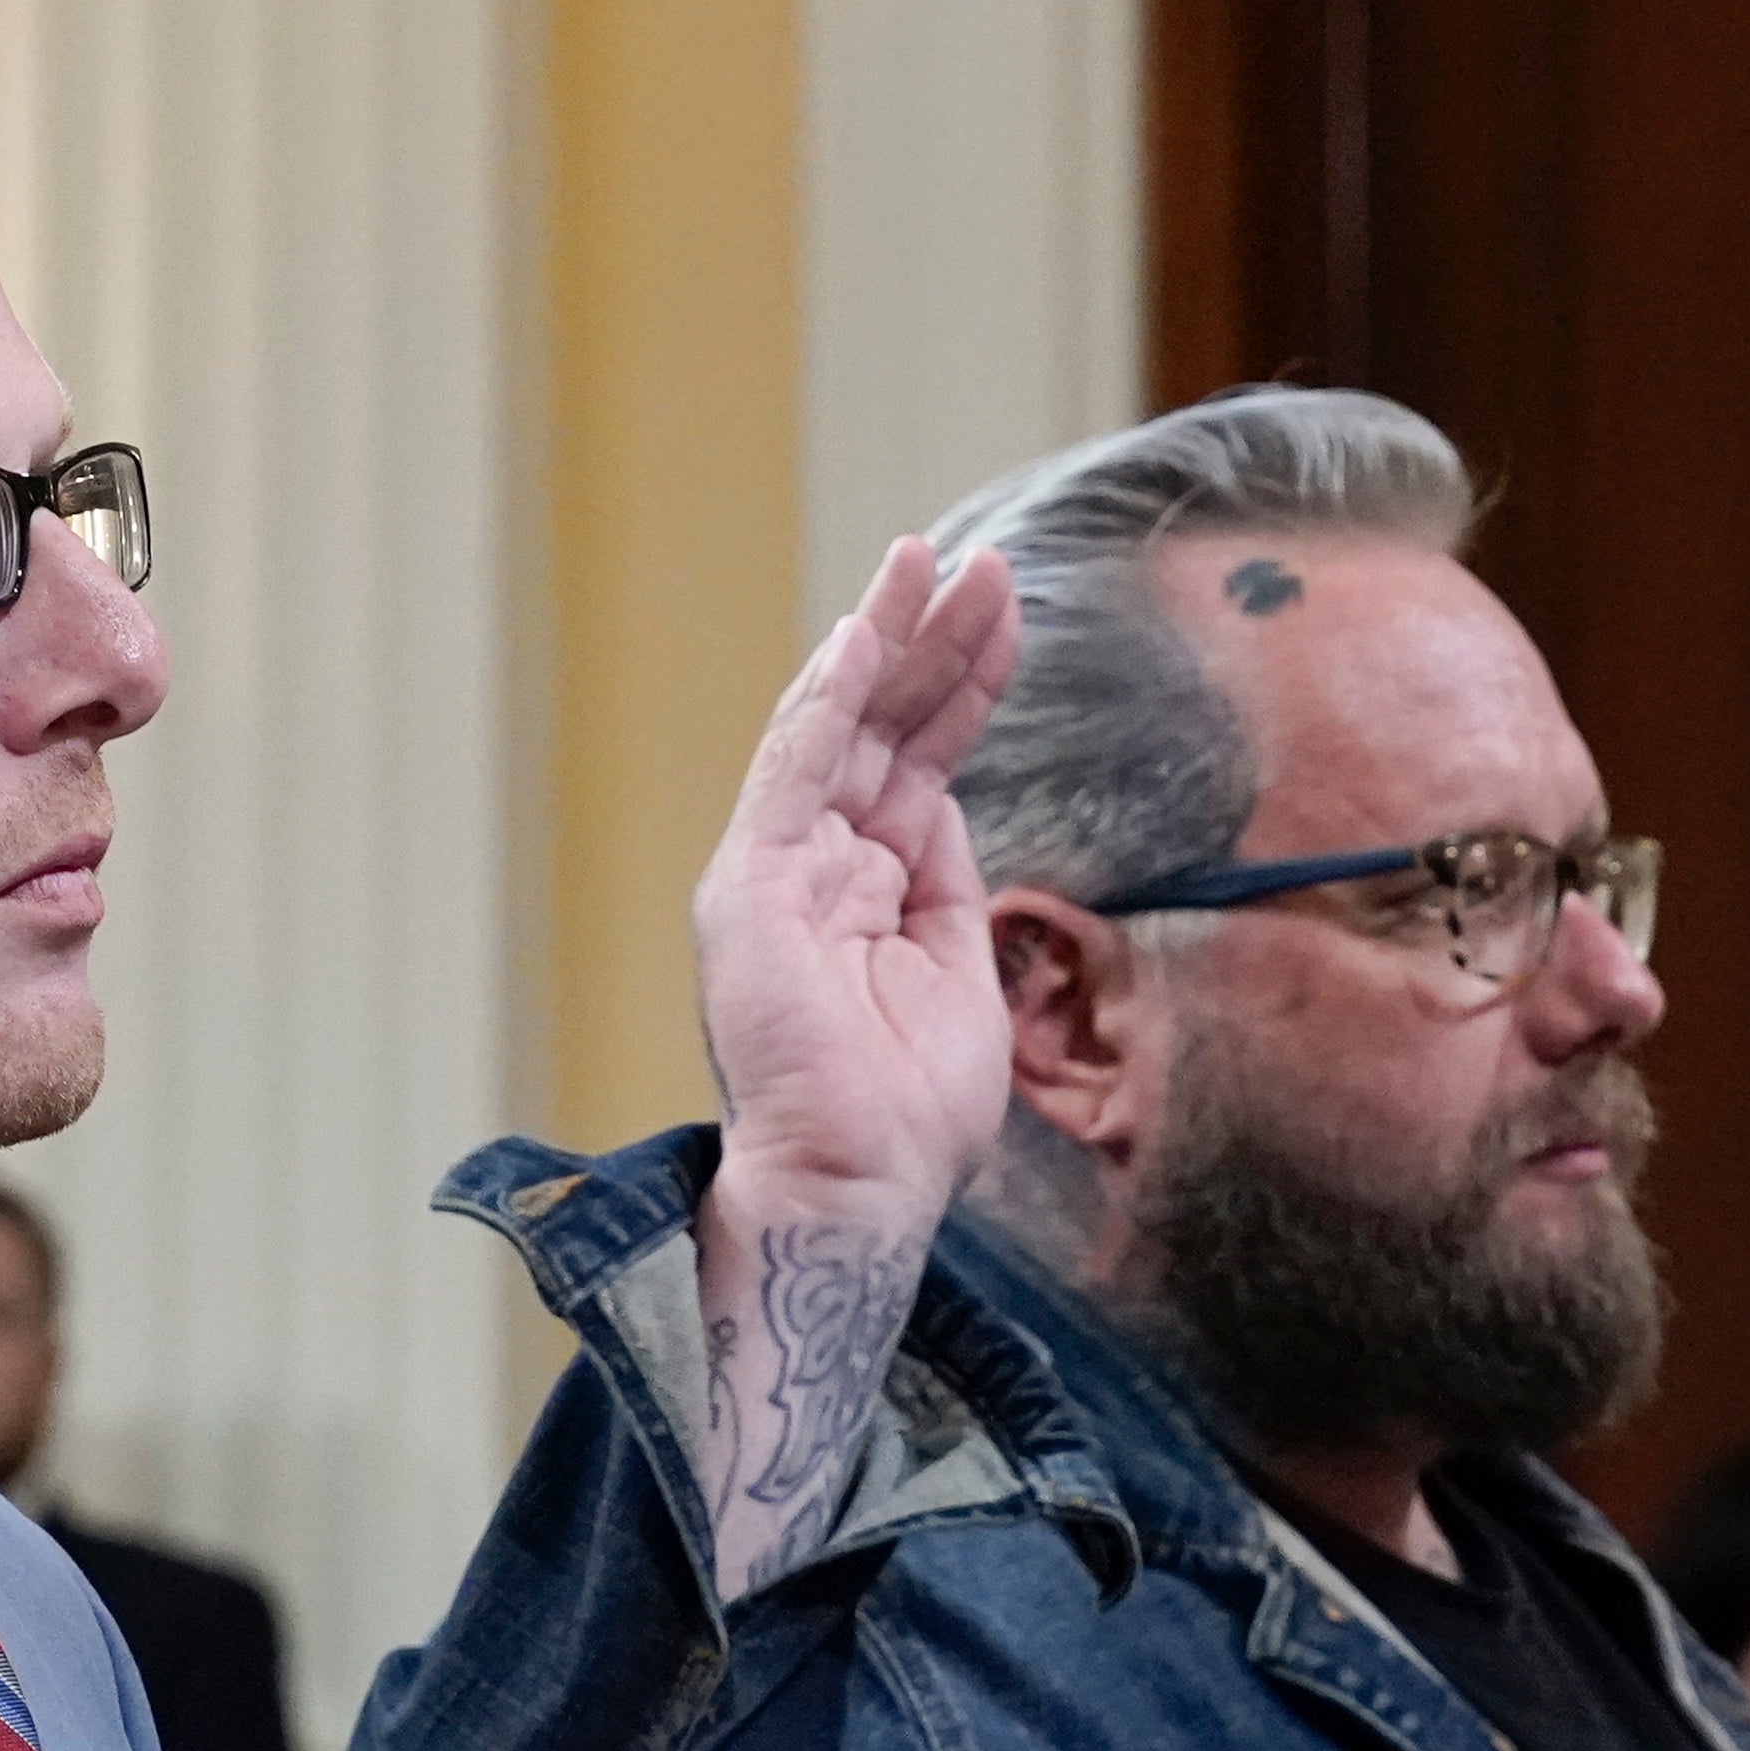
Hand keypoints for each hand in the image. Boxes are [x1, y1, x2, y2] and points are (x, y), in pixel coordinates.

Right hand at [689, 538, 1020, 1597]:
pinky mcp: (750, 886)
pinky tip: (864, 636)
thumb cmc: (910, 1116)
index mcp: (865, 890)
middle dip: (932, 642)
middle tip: (981, 564)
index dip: (958, 686)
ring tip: (935, 567)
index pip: (914, 762)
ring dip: (887, 643)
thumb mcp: (958, 973)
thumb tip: (946, 808)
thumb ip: (947, 888)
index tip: (999, 612)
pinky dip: (826, 698)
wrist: (858, 1186)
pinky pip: (791, 769)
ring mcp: (776, 872)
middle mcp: (813, 867)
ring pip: (835, 728)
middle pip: (880, 728)